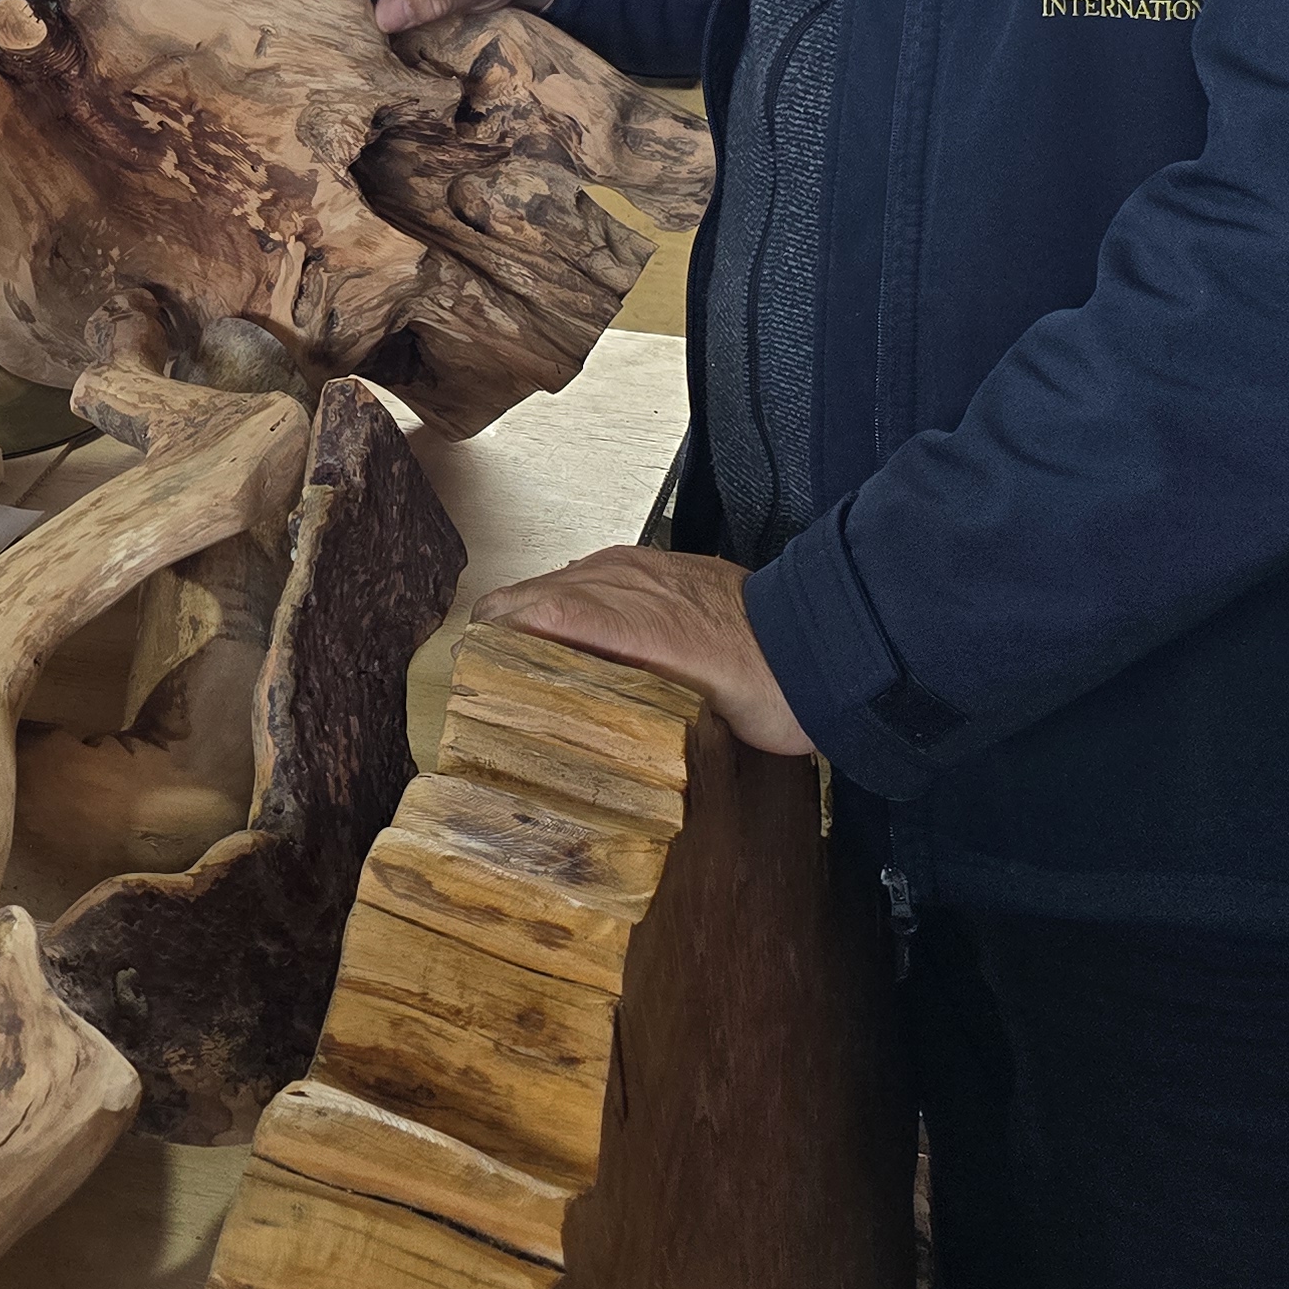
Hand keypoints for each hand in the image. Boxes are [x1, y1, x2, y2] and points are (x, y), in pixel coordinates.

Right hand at [474, 546, 815, 758]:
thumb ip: (634, 707)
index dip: (495, 635)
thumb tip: (577, 722)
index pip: (542, 612)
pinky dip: (563, 597)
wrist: (825, 644)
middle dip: (497, 625)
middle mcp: (631, 583)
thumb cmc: (769, 692)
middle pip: (539, 593)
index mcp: (634, 620)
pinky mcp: (660, 566)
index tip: (463, 665)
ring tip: (498, 646)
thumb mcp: (699, 717)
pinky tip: (556, 622)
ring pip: (563, 580)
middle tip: (466, 668)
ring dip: (526, 609)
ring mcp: (645, 568)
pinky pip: (593, 574)